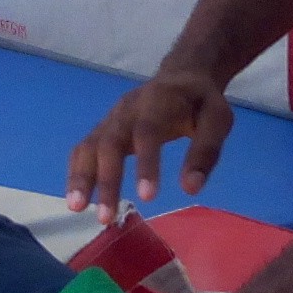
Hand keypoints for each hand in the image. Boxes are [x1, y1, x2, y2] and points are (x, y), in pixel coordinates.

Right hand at [67, 64, 233, 217]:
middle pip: (109, 142)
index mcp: (158, 102)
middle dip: (106, 180)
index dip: (146, 163)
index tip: (148, 197)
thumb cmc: (200, 102)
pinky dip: (77, 172)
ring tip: (76, 208)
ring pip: (89, 146)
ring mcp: (111, 118)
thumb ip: (205, 152)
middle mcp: (127, 109)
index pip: (147, 132)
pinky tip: (76, 199)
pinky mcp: (103, 129)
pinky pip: (83, 149)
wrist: (181, 76)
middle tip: (105, 217)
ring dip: (81, 178)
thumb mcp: (217, 120)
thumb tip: (190, 189)